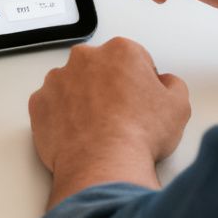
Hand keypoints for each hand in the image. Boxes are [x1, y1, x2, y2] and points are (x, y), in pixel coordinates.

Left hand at [28, 38, 190, 207]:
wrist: (104, 165)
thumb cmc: (138, 135)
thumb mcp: (178, 107)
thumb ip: (173, 85)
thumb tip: (166, 83)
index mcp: (120, 51)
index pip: (134, 59)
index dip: (140, 82)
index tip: (141, 100)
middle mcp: (85, 58)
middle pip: (101, 68)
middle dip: (109, 86)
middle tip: (121, 115)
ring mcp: (58, 79)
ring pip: (73, 84)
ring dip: (83, 99)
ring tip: (98, 128)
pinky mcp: (39, 102)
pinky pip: (52, 105)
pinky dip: (62, 116)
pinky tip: (79, 134)